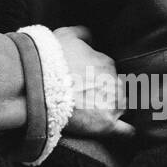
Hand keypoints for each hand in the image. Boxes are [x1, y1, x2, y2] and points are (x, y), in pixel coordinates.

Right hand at [53, 25, 135, 139]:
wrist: (41, 84)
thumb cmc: (51, 59)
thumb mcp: (66, 35)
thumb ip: (82, 33)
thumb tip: (90, 37)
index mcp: (105, 63)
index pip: (107, 70)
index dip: (96, 75)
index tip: (85, 79)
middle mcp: (114, 82)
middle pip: (117, 88)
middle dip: (106, 91)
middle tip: (88, 96)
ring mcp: (112, 104)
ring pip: (122, 106)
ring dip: (113, 108)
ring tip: (98, 113)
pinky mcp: (106, 125)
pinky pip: (125, 131)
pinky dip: (126, 131)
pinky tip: (126, 132)